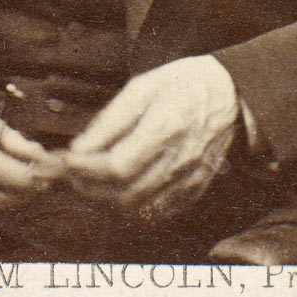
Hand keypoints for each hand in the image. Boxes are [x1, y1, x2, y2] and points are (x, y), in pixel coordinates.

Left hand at [61, 56, 237, 220]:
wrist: (229, 93)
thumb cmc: (183, 84)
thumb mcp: (143, 87)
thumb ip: (110, 120)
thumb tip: (80, 148)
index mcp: (165, 128)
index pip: (117, 166)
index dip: (86, 169)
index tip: (67, 160)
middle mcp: (179, 160)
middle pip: (124, 194)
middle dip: (90, 187)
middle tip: (74, 172)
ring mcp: (190, 179)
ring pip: (139, 209)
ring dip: (108, 199)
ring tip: (93, 180)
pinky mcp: (195, 189)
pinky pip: (158, 212)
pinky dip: (134, 206)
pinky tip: (122, 188)